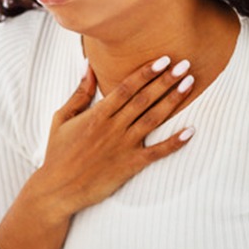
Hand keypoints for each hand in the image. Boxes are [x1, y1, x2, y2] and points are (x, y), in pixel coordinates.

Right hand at [33, 55, 196, 221]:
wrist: (57, 190)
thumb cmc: (58, 153)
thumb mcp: (62, 118)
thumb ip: (79, 93)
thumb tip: (88, 66)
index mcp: (97, 114)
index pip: (126, 87)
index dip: (146, 72)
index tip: (163, 59)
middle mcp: (113, 127)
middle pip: (144, 99)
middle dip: (166, 80)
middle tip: (185, 64)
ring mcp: (123, 146)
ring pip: (153, 119)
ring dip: (173, 100)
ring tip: (189, 84)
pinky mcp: (130, 165)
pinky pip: (157, 152)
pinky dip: (175, 142)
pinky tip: (191, 131)